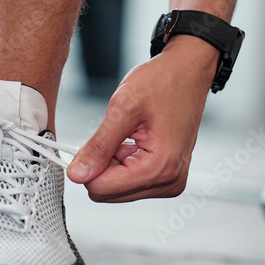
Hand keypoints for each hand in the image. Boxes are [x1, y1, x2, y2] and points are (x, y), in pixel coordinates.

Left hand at [66, 36, 217, 201]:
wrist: (188, 71)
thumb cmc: (164, 82)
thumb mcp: (122, 108)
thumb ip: (98, 146)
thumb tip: (77, 174)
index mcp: (161, 167)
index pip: (101, 188)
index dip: (88, 165)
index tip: (92, 142)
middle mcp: (169, 181)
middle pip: (108, 192)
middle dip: (102, 164)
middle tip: (115, 134)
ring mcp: (170, 181)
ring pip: (116, 188)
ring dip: (113, 162)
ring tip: (129, 135)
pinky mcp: (167, 177)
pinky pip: (129, 181)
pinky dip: (123, 162)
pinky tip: (134, 140)